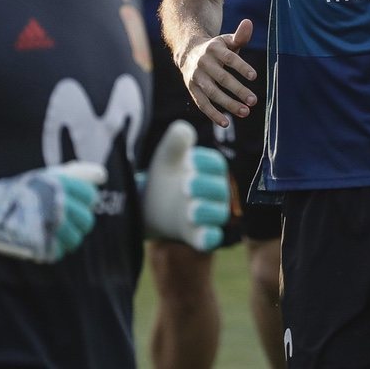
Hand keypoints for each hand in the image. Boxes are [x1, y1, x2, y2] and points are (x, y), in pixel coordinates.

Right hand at [0, 163, 107, 262]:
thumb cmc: (18, 191)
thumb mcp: (44, 177)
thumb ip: (74, 175)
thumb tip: (101, 176)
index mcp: (59, 185)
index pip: (90, 196)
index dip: (85, 201)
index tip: (76, 203)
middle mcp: (57, 205)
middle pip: (86, 220)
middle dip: (79, 221)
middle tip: (67, 220)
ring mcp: (49, 226)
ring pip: (75, 239)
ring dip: (68, 237)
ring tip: (57, 233)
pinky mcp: (40, 245)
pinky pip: (59, 251)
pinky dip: (55, 249)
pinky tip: (47, 242)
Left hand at [140, 121, 231, 250]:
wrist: (150, 205)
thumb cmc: (165, 175)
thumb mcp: (166, 156)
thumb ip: (175, 141)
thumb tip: (183, 130)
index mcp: (210, 170)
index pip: (216, 165)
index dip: (205, 162)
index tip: (188, 159)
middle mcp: (215, 193)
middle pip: (219, 188)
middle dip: (204, 185)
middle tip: (185, 183)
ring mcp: (208, 215)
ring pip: (218, 214)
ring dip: (206, 211)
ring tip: (190, 208)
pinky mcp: (199, 236)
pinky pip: (211, 238)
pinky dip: (209, 238)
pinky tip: (202, 235)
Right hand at [178, 18, 257, 126]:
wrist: (188, 52)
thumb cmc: (215, 48)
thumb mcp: (226, 41)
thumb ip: (239, 36)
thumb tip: (249, 23)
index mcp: (214, 49)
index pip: (229, 58)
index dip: (241, 66)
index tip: (254, 76)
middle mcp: (203, 63)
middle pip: (222, 78)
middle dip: (238, 90)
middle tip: (253, 100)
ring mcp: (196, 77)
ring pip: (212, 93)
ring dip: (228, 104)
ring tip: (245, 112)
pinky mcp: (192, 89)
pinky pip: (202, 103)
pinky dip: (213, 114)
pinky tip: (226, 123)